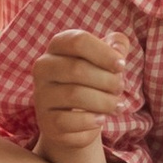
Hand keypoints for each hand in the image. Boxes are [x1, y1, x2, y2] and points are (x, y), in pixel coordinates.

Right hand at [30, 30, 125, 155]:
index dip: (104, 53)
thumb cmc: (94, 82)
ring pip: (74, 95)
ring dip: (104, 101)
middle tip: (120, 88)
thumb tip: (118, 47)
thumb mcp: (106, 60)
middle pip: (76, 68)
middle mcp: (43, 68)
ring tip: (116, 106)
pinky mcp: (45, 121)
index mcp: (58, 46)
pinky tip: (101, 120)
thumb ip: (116, 46)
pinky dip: (90, 121)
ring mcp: (41, 95)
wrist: (77, 120)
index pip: (78, 41)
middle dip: (107, 80)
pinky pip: (68, 120)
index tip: (121, 66)